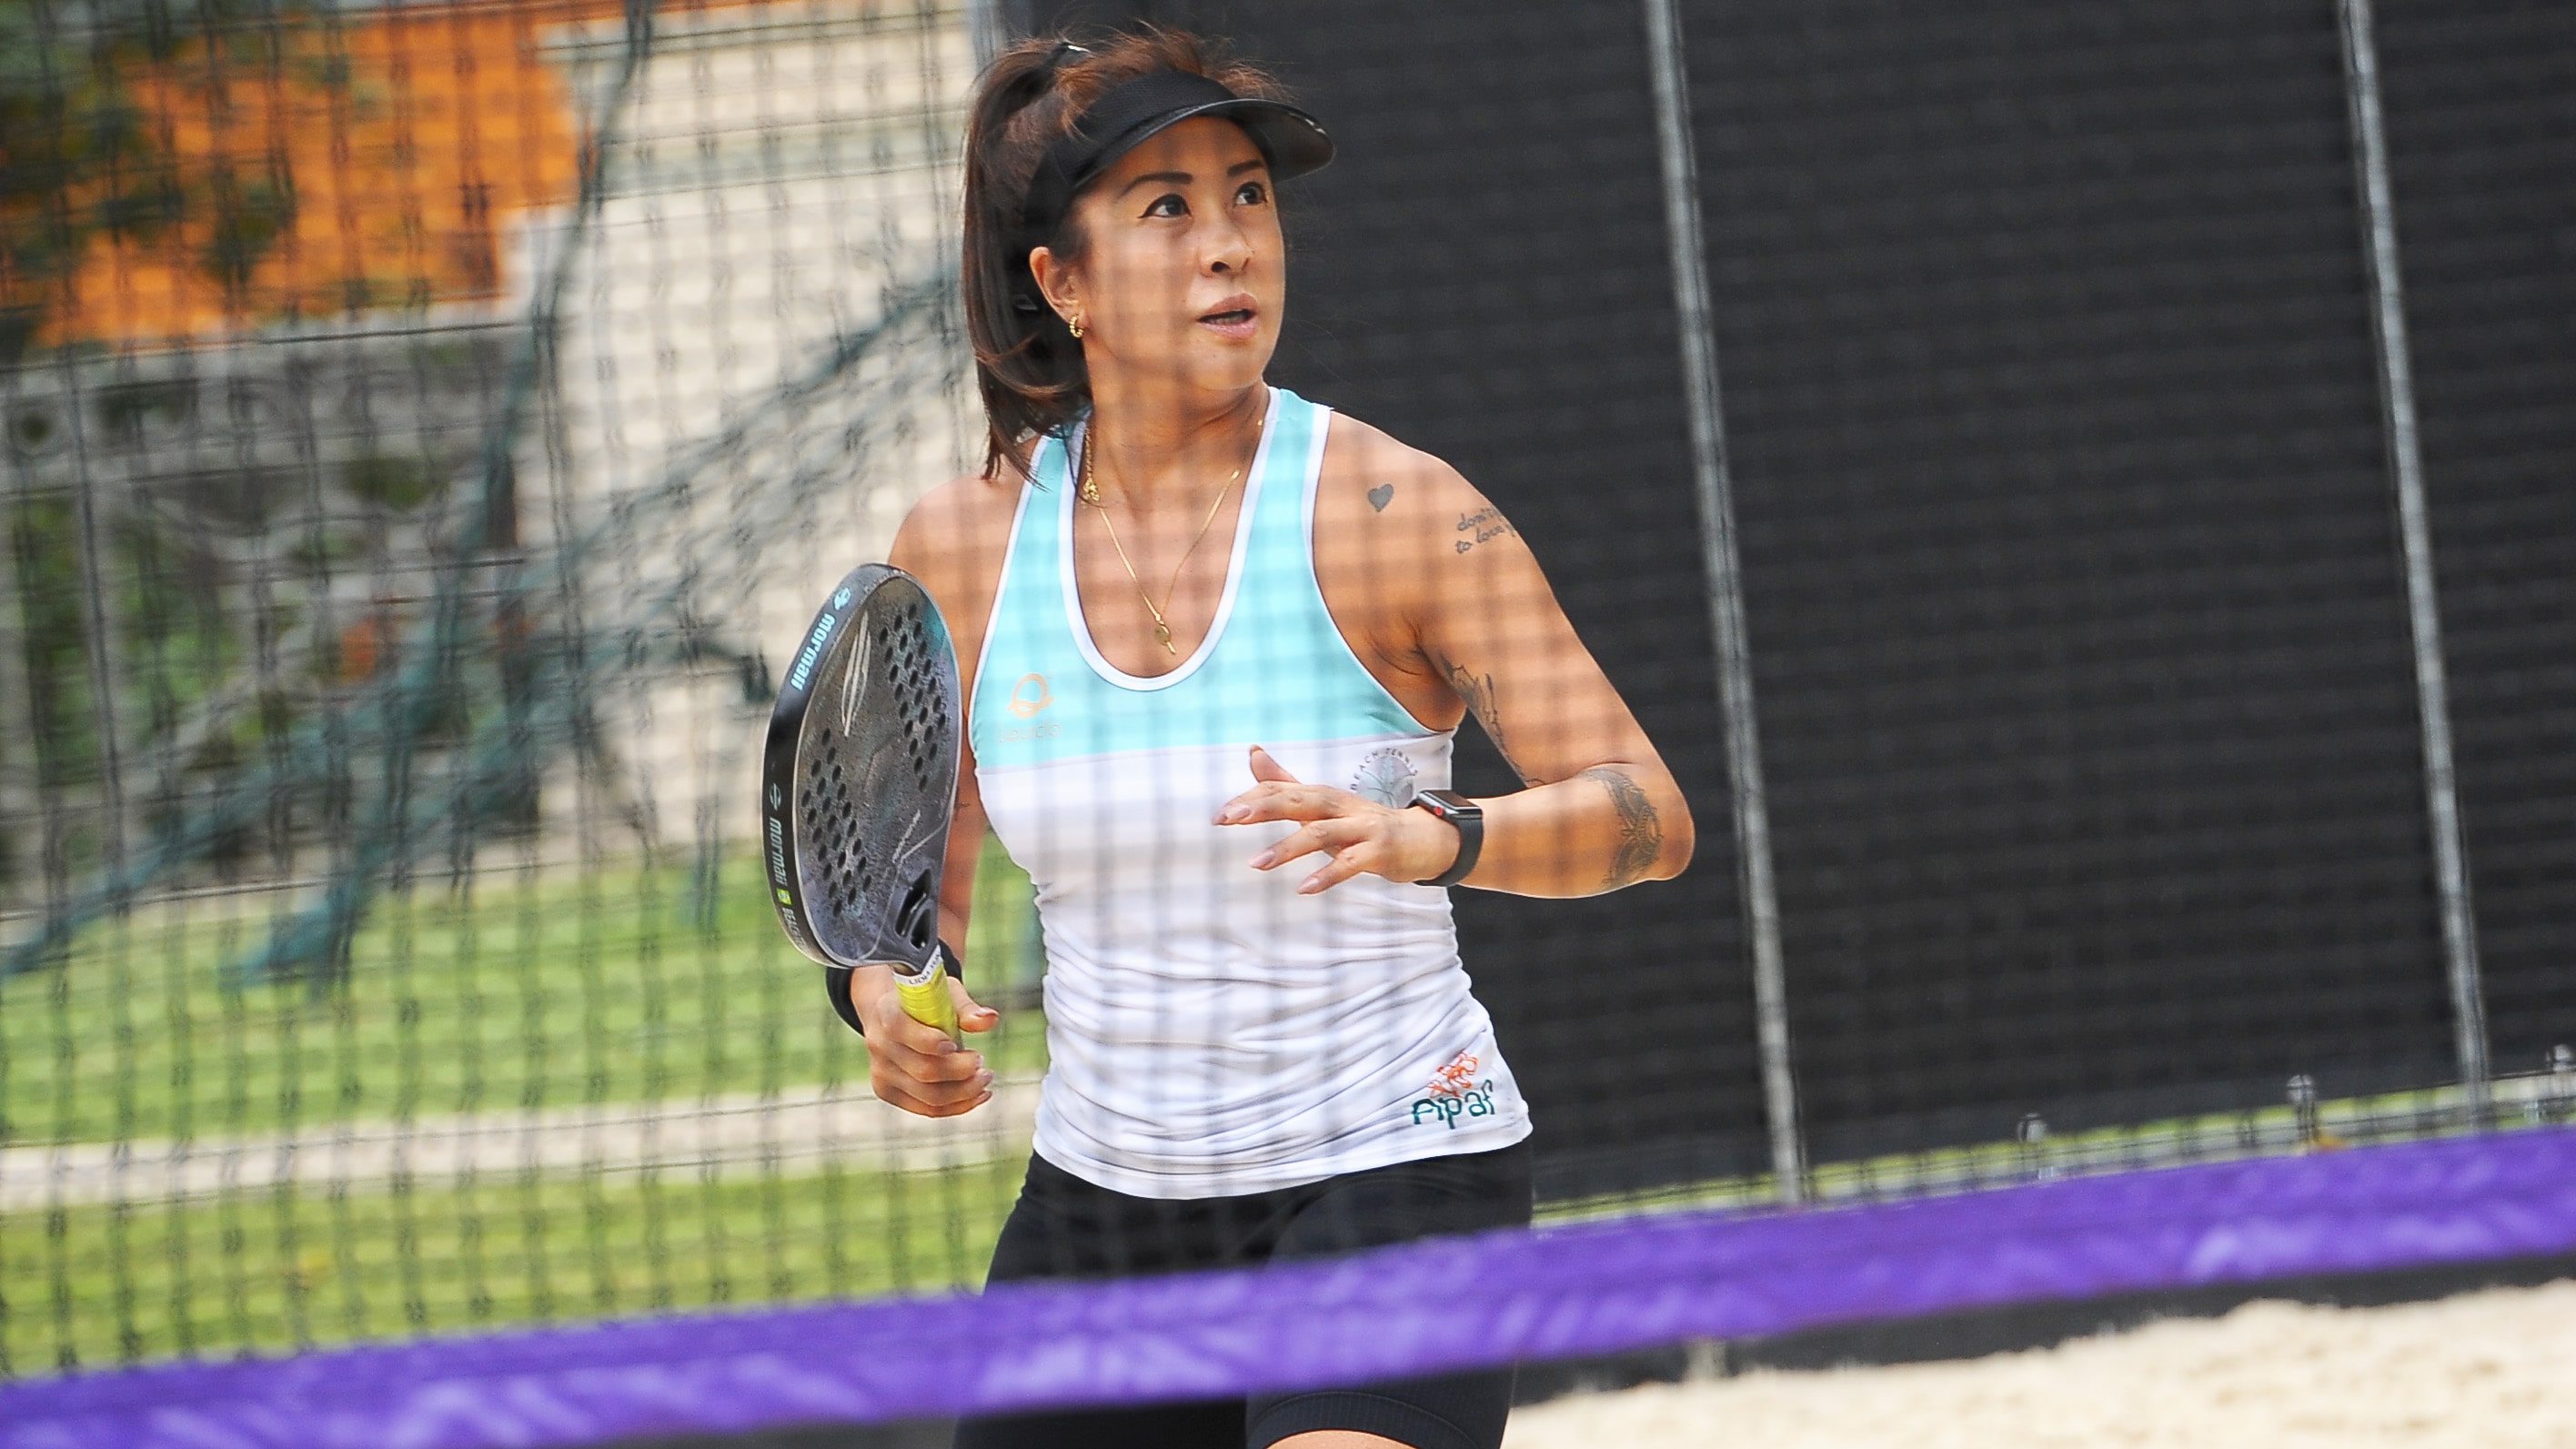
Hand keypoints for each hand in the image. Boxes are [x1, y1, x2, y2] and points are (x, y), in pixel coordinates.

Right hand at [849, 965, 998, 1116]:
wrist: (892, 1015)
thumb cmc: (925, 1002)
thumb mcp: (944, 992)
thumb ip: (965, 1007)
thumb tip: (990, 1019)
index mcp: (887, 1012)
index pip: (902, 1030)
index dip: (930, 1041)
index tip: (957, 1044)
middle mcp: (879, 1044)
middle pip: (923, 1070)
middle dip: (960, 1070)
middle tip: (981, 1061)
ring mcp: (881, 1072)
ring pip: (928, 1096)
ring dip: (964, 1092)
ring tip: (984, 1078)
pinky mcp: (888, 1091)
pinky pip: (927, 1108)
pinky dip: (958, 1105)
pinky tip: (978, 1095)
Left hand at [1214, 745, 1461, 892]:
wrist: (1425, 840)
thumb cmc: (1365, 824)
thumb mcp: (1324, 804)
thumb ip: (1286, 784)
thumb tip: (1253, 753)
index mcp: (1323, 795)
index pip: (1282, 790)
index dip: (1251, 798)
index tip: (1220, 815)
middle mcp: (1340, 806)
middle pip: (1298, 800)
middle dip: (1262, 807)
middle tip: (1227, 817)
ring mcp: (1362, 828)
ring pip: (1321, 833)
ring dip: (1287, 847)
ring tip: (1256, 863)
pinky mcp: (1379, 852)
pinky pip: (1351, 863)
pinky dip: (1328, 875)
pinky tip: (1305, 888)